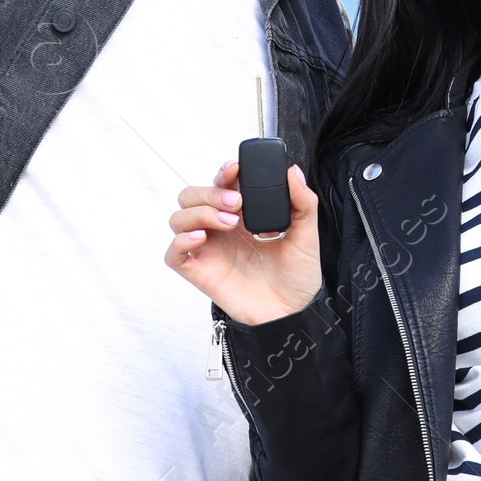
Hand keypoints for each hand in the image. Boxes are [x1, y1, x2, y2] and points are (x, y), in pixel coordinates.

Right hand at [165, 158, 322, 326]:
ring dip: (199, 212)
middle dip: (210, 191)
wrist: (294, 311)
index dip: (222, 172)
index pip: (220, 182)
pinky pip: (173, 253)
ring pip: (179, 218)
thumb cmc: (297, 275)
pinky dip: (180, 240)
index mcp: (243, 214)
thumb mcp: (307, 234)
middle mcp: (221, 228)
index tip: (235, 169)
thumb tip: (293, 172)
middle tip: (236, 203)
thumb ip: (303, 201)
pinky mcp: (200, 271)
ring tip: (228, 223)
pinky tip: (201, 238)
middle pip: (192, 195)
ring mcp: (209, 249)